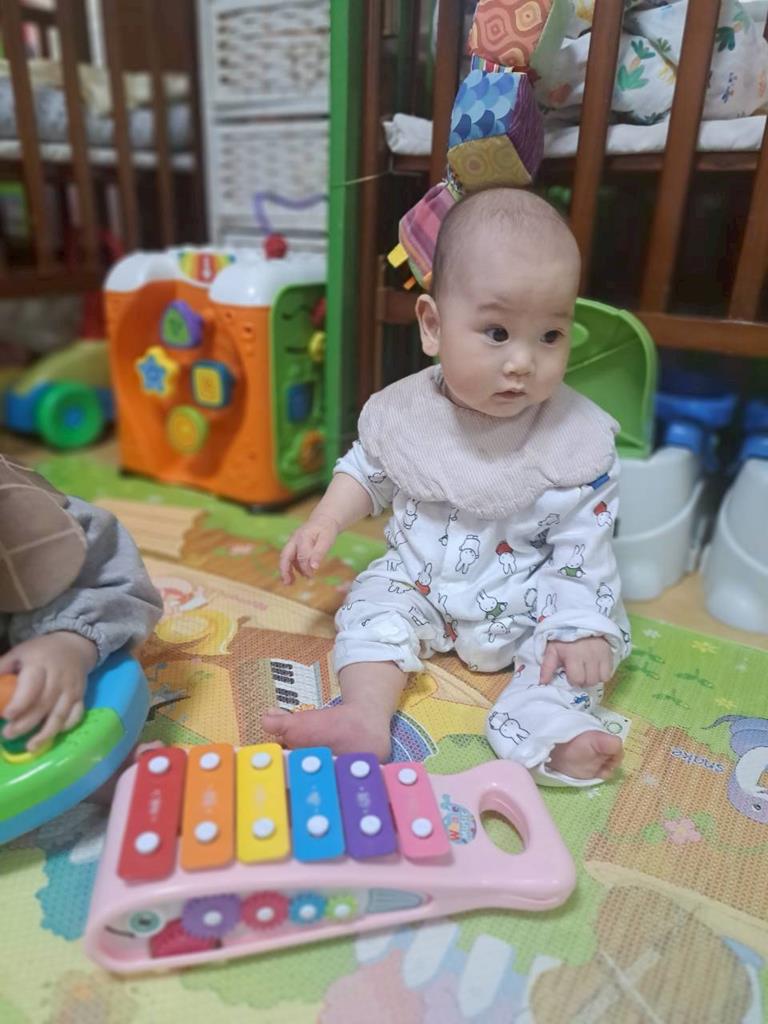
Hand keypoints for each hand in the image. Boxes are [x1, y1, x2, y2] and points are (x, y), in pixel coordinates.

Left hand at [0, 631, 97, 750]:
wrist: (74, 645)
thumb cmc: (40, 652)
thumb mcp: (19, 653)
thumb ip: (3, 668)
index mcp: (40, 664)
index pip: (32, 685)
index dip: (20, 703)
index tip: (6, 715)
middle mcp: (58, 678)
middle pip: (44, 704)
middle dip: (26, 723)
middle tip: (8, 734)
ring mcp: (72, 689)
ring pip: (61, 714)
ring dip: (46, 733)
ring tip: (31, 747)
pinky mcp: (81, 697)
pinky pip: (76, 716)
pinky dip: (65, 728)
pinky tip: (51, 737)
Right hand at [279, 512, 339, 584]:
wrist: (323, 520)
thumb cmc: (326, 530)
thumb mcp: (327, 540)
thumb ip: (319, 553)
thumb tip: (314, 567)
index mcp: (303, 537)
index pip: (302, 555)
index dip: (306, 567)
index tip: (312, 576)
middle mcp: (294, 539)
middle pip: (285, 556)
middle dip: (284, 570)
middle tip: (287, 583)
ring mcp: (292, 542)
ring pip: (285, 557)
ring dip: (286, 570)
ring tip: (290, 583)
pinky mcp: (293, 546)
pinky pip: (290, 557)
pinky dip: (292, 567)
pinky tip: (299, 575)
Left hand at [540, 636, 612, 686]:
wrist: (581, 621)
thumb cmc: (564, 638)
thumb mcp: (552, 650)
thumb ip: (547, 667)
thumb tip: (543, 683)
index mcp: (573, 656)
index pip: (577, 679)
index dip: (572, 679)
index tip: (570, 673)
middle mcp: (589, 656)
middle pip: (589, 681)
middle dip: (583, 680)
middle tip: (579, 672)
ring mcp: (601, 655)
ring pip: (600, 679)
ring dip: (593, 678)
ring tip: (587, 670)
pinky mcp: (610, 653)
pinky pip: (609, 674)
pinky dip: (602, 674)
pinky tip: (596, 668)